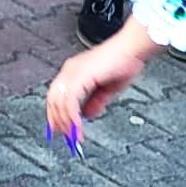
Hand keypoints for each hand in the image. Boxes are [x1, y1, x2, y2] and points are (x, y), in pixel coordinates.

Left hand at [45, 21, 155, 141]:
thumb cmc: (123, 63)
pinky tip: (78, 125)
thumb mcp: (106, 89)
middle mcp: (70, 70)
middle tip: (66, 136)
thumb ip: (95, 101)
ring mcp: (74, 71)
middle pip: (53, 99)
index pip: (56, 95)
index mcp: (74, 71)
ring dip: (65, 121)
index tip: (61, 129)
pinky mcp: (81, 75)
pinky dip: (72, 115)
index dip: (56, 113)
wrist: (131, 50)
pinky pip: (70, 99)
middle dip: (58, 120)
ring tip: (73, 135)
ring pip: (59, 100)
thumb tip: (87, 114)